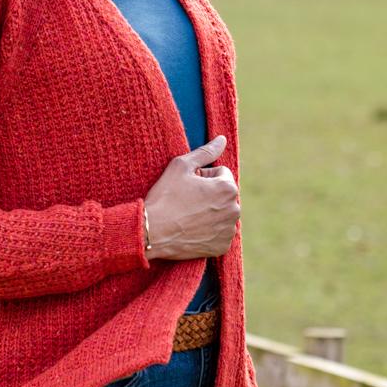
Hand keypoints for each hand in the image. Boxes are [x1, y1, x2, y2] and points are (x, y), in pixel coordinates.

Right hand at [143, 135, 240, 260]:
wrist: (151, 232)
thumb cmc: (165, 196)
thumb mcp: (181, 166)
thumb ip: (206, 151)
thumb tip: (223, 139)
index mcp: (228, 188)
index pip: (221, 173)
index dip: (202, 176)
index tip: (187, 185)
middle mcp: (234, 210)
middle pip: (223, 194)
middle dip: (209, 194)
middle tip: (186, 200)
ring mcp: (228, 231)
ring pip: (222, 213)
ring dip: (210, 211)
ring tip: (187, 215)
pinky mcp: (221, 247)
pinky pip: (219, 233)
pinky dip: (209, 231)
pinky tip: (192, 229)